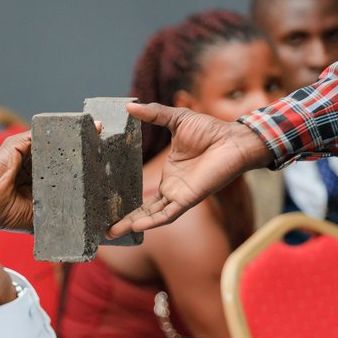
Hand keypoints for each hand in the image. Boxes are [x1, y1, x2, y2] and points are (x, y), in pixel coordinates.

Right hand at [106, 102, 273, 236]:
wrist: (233, 140)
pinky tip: (136, 226)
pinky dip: (153, 221)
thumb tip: (130, 105)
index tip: (109, 205)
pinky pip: (168, 214)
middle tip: (104, 229)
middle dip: (124, 221)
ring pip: (152, 217)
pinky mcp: (188, 199)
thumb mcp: (176, 119)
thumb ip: (153, 114)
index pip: (145, 196)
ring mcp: (180, 196)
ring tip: (112, 232)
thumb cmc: (210, 130)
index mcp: (169, 175)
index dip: (128, 203)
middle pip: (144, 211)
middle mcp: (172, 189)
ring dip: (132, 224)